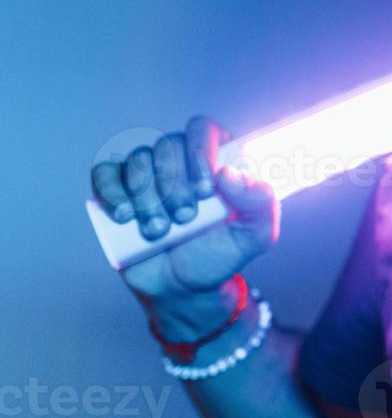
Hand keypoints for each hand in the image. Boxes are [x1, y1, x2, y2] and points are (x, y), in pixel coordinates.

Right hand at [89, 116, 277, 321]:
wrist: (182, 287)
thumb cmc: (220, 254)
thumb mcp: (255, 235)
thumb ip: (262, 203)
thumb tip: (230, 174)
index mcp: (214, 157)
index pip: (203, 129)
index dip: (200, 152)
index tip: (206, 191)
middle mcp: (177, 157)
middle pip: (167, 144)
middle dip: (174, 184)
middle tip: (185, 218)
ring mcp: (144, 172)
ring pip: (137, 161)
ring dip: (147, 197)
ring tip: (159, 230)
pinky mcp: (115, 191)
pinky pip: (104, 174)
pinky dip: (111, 191)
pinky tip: (124, 216)